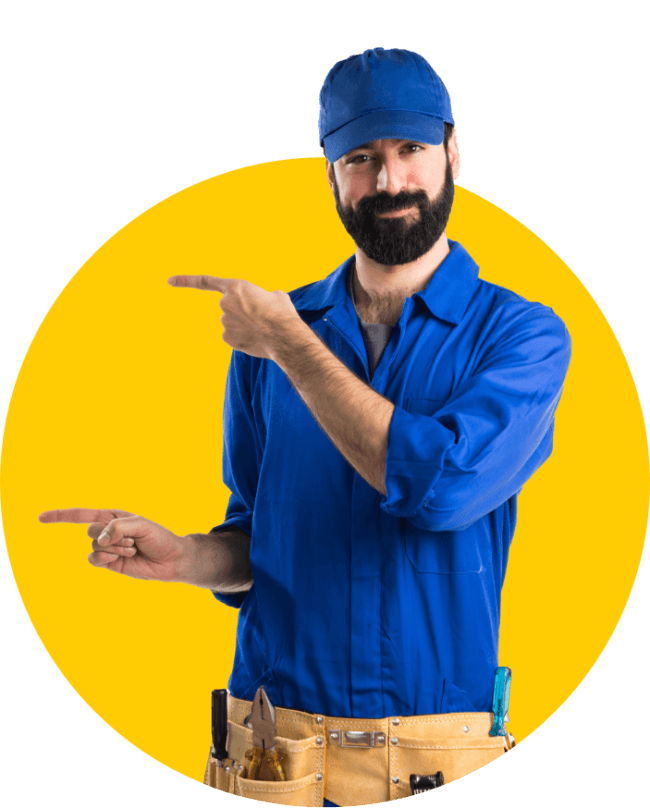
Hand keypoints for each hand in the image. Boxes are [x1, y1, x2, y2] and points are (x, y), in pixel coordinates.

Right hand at [38, 508, 185, 581]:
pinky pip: (94, 559)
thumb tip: (98, 540)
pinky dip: (106, 558)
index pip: (81, 514)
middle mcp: (106, 531)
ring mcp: (106, 548)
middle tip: (132, 540)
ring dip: (114, 548)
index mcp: (112, 516)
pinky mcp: (109, 563)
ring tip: (132, 550)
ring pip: (94, 546)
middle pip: (90, 530)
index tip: (40, 518)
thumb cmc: (158, 537)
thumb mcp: (140, 525)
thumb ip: (117, 527)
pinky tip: (121, 559)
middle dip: (112, 536)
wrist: (171, 559)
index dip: (60, 515)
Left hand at [168, 275, 303, 359]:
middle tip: (262, 317)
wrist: (284, 336)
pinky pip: (234, 336)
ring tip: (263, 329)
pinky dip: (243, 338)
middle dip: (243, 312)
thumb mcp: (275, 295)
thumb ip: (258, 296)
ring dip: (245, 326)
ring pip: (232, 323)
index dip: (186, 280)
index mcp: (235, 287)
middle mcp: (224, 303)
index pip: (206, 281)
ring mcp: (224, 322)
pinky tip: (256, 339)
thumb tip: (260, 305)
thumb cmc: (282, 313)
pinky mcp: (227, 338)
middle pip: (229, 307)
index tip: (169, 281)